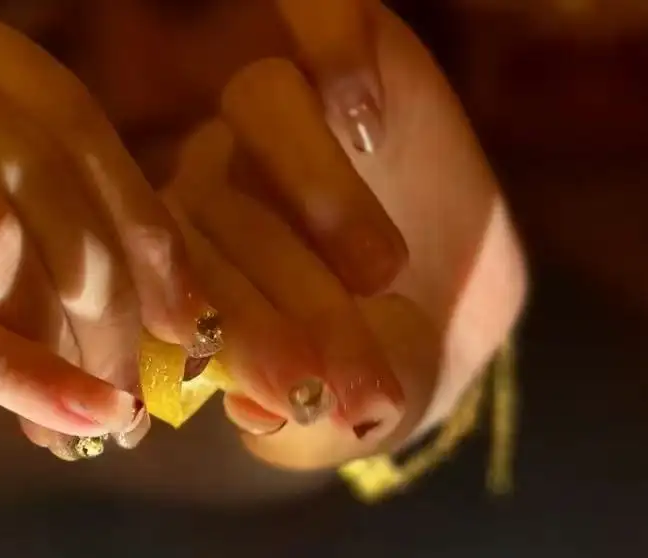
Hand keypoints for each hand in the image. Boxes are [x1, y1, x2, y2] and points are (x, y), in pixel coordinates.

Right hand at [0, 0, 212, 441]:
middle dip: (110, 296)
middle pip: (40, 171)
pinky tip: (64, 417)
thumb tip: (135, 301)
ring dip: (51, 345)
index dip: (136, 212)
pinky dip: (9, 376)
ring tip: (74, 412)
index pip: (53, 107)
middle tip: (140, 388)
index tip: (184, 304)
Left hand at [167, 0, 525, 469]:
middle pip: (221, 213)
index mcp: (189, 272)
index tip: (297, 398)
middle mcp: (213, 182)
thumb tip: (254, 410)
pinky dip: (337, 56)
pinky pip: (321, 12)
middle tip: (353, 376)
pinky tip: (373, 125)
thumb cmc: (379, 368)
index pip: (189, 293)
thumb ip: (304, 425)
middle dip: (294, 307)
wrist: (458, 313)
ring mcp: (270, 114)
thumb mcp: (351, 416)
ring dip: (318, 192)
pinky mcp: (341, 50)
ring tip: (382, 271)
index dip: (243, 345)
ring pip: (255, 109)